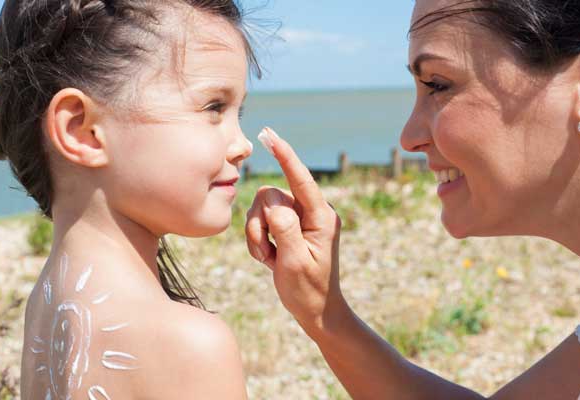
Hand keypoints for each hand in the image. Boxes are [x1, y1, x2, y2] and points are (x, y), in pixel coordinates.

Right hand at [245, 129, 343, 332]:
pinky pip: (260, 221)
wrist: (315, 310)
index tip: (270, 135)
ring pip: (261, 208)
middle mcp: (312, 211)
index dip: (285, 155)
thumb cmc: (308, 289)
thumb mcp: (295, 262)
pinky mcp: (288, 226)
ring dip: (258, 236)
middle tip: (267, 253)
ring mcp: (299, 218)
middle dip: (260, 225)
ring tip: (270, 259)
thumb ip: (286, 230)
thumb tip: (275, 205)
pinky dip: (258, 241)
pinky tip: (269, 259)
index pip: (301, 179)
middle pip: (270, 196)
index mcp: (322, 216)